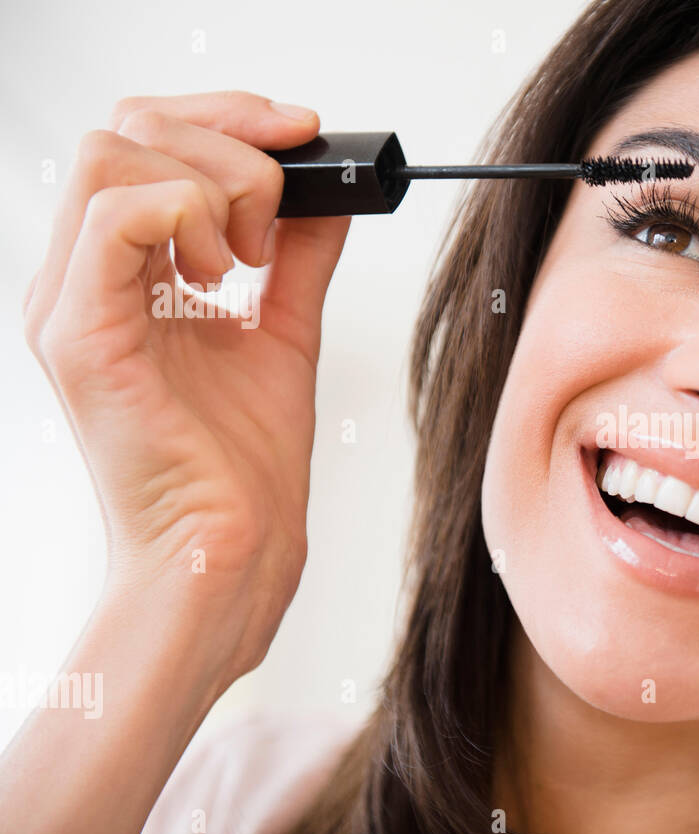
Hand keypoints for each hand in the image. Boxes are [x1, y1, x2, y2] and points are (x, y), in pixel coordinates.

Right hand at [23, 91, 350, 688]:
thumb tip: (326, 193)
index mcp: (122, 276)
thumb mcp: (282, 330)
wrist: (235, 549)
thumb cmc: (244, 466)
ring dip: (211, 184)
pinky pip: (114, 216)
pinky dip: (187, 216)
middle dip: (226, 140)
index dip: (225, 118)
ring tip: (248, 258)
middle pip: (124, 128)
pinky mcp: (82, 336)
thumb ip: (296, 257)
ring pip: (112, 155)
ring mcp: (70, 305)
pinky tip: (225, 273)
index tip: (301, 132)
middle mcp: (83, 281)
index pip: (142, 142)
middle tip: (278, 214)